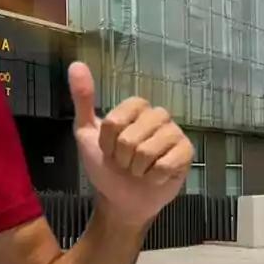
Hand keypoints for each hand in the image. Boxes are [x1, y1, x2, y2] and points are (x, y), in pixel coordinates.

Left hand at [69, 62, 192, 226]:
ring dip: (137, 169)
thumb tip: (76, 64)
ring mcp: (174, 133)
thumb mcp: (86, 132)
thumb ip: (82, 99)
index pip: (115, 121)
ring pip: (147, 151)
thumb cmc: (105, 165)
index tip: (108, 150)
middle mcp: (157, 115)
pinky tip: (154, 177)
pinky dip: (154, 177)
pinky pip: (166, 164)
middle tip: (124, 163)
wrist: (120, 199)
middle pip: (130, 137)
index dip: (107, 141)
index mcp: (135, 107)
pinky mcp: (187, 153)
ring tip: (138, 171)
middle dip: (122, 157)